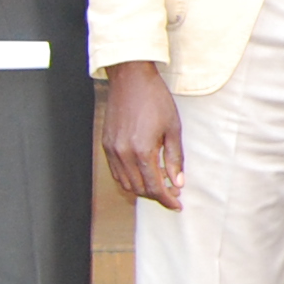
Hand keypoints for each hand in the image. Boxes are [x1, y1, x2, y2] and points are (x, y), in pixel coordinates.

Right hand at [102, 62, 184, 208]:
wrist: (131, 79)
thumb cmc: (155, 99)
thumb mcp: (173, 128)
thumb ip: (175, 158)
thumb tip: (177, 183)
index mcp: (141, 151)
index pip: (154, 187)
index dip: (167, 199)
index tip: (178, 204)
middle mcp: (123, 154)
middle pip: (139, 189)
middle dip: (156, 195)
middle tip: (172, 192)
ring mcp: (112, 150)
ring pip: (125, 183)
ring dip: (142, 189)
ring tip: (160, 183)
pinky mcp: (106, 144)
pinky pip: (116, 171)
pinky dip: (129, 178)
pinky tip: (143, 173)